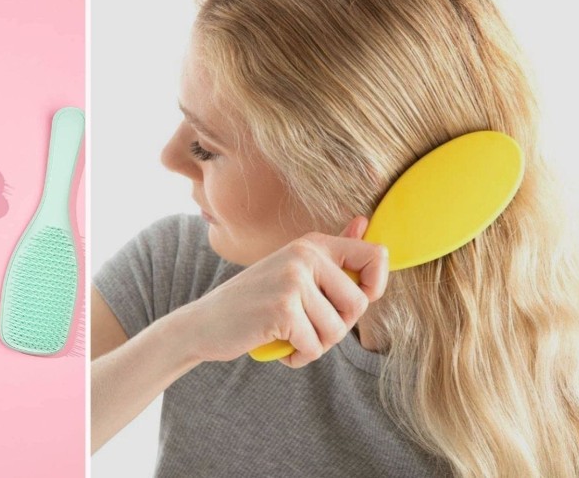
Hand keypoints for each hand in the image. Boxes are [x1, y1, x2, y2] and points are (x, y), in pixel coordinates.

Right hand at [172, 216, 388, 367]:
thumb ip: (331, 252)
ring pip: (337, 330)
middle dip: (337, 327)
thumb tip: (364, 222)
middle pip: (359, 304)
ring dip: (315, 345)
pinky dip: (299, 357)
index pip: (375, 255)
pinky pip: (314, 347)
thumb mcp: (291, 270)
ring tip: (289, 336)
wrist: (203, 323)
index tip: (347, 303)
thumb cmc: (252, 301)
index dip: (374, 287)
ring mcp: (292, 281)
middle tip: (306, 326)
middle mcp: (304, 256)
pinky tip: (280, 347)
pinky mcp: (282, 309)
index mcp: (311, 244)